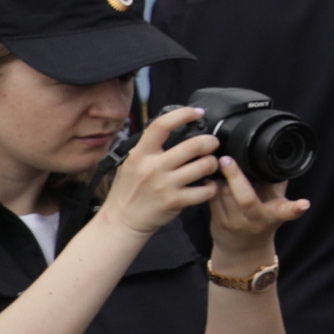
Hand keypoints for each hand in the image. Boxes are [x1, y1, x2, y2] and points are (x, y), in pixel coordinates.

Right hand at [101, 108, 238, 239]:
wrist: (121, 221)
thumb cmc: (128, 190)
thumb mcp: (130, 163)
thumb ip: (148, 148)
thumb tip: (171, 127)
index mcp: (140, 154)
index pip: (161, 126)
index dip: (183, 114)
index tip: (198, 112)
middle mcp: (153, 167)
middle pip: (193, 145)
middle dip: (210, 142)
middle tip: (212, 144)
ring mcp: (165, 185)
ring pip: (204, 165)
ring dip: (213, 163)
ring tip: (210, 165)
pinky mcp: (175, 201)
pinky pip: (206, 190)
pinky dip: (212, 187)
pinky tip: (208, 186)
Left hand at [207, 145, 310, 271]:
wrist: (243, 250)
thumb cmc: (263, 220)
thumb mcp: (276, 203)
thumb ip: (276, 182)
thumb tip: (276, 155)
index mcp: (275, 215)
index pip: (288, 212)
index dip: (296, 208)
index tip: (304, 204)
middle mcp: (256, 220)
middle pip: (245, 197)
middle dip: (235, 176)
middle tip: (227, 159)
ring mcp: (235, 223)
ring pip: (224, 195)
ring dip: (220, 178)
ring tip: (219, 165)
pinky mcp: (218, 223)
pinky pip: (212, 199)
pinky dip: (211, 185)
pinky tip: (213, 177)